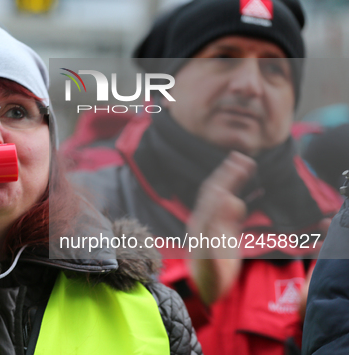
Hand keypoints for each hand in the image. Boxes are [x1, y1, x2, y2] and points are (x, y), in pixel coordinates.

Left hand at [187, 151, 255, 304]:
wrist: (207, 292)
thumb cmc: (210, 277)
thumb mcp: (215, 254)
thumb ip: (221, 229)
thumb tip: (230, 199)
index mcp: (201, 223)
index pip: (212, 195)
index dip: (225, 179)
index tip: (238, 165)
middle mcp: (205, 220)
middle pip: (215, 191)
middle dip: (228, 174)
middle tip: (243, 158)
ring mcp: (213, 225)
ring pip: (222, 197)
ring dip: (232, 181)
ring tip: (246, 165)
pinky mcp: (222, 233)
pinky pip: (230, 210)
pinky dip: (239, 197)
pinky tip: (248, 193)